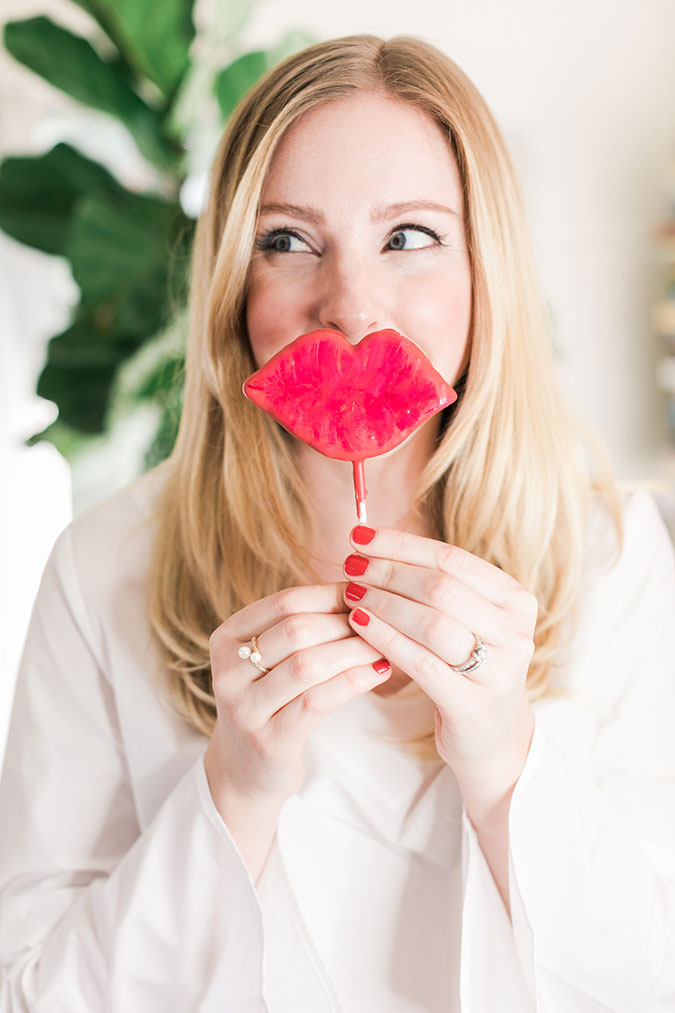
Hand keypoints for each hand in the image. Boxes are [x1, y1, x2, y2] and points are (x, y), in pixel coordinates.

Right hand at [204, 583, 390, 816]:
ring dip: (354, 650)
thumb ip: (301, 626)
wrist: (246, 772)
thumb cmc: (272, 703)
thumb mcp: (273, 660)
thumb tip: (360, 587)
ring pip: (307, 664)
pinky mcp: (268, 739)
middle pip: (296, 629)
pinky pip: (317, 701)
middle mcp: (228, 670)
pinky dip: (354, 681)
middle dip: (346, 622)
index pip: (285, 601)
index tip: (369, 593)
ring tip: (386, 645)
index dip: (331, 593)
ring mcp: (244, 707)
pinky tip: (380, 672)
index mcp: (228, 638)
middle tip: (385, 620)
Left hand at [341, 525, 536, 799]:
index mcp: (516, 600)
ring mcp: (498, 670)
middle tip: (350, 567)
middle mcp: (515, 632)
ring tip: (351, 595)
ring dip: (384, 604)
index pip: (451, 559)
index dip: (401, 545)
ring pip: (431, 623)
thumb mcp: (468, 621)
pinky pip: (421, 662)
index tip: (359, 536)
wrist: (495, 738)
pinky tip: (359, 625)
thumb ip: (437, 586)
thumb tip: (373, 546)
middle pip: (441, 588)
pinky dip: (385, 638)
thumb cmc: (470, 667)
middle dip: (388, 572)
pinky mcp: (473, 704)